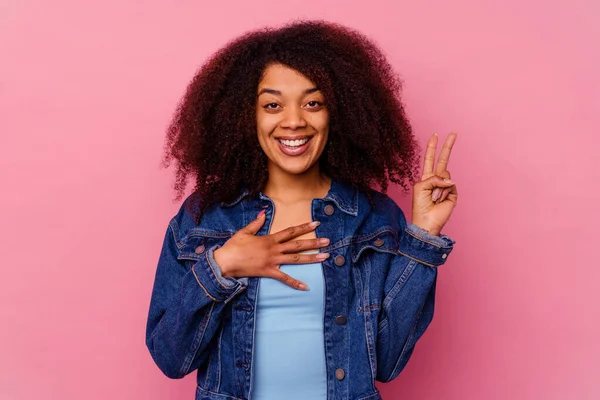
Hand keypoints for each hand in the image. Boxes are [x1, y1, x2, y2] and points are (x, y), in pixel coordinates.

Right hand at [213, 210, 329, 289]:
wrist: (225, 262)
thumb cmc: (233, 247)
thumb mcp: (244, 232)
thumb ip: (256, 222)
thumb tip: (264, 213)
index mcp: (269, 239)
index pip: (290, 231)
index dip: (304, 227)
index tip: (316, 224)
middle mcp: (274, 249)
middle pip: (298, 245)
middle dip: (314, 243)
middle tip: (328, 241)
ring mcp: (272, 261)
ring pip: (296, 259)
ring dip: (311, 258)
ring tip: (325, 257)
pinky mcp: (269, 272)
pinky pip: (284, 278)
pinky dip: (295, 283)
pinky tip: (306, 287)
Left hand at [411, 132, 458, 235]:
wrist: (426, 221)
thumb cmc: (420, 205)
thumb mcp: (420, 187)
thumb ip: (434, 178)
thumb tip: (450, 180)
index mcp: (426, 178)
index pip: (430, 159)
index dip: (432, 148)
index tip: (435, 135)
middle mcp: (436, 180)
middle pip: (443, 160)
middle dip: (448, 146)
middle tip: (454, 133)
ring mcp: (446, 186)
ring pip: (445, 175)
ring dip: (437, 187)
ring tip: (433, 197)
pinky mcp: (453, 193)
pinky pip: (450, 185)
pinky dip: (443, 192)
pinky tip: (439, 200)